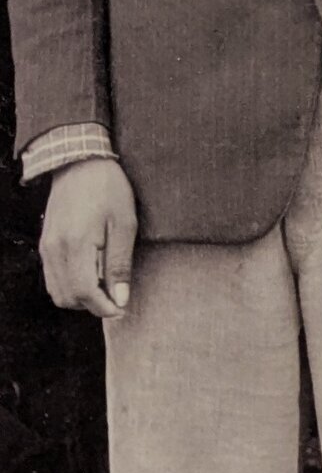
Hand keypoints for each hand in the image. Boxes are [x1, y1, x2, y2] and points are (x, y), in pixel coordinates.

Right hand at [40, 158, 138, 317]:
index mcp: (75, 243)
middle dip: (92, 306)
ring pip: (57, 291)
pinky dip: (69, 285)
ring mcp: (46, 247)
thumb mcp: (125, 224)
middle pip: (67, 297)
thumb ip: (120, 264)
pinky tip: (90, 275)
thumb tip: (120, 299)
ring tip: (105, 287)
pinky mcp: (45, 244)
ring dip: (80, 298)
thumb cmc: (108, 190)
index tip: (122, 309)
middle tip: (116, 299)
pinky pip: (52, 277)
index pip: (83, 292)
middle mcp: (54, 249)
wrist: (80, 163)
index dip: (103, 307)